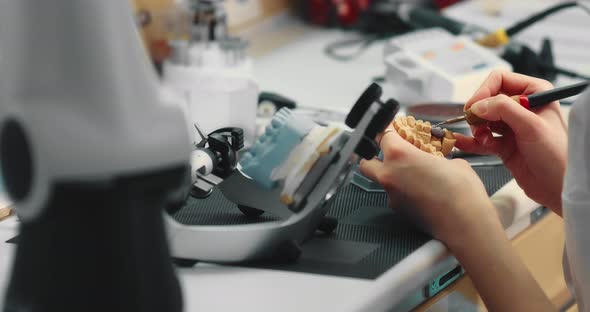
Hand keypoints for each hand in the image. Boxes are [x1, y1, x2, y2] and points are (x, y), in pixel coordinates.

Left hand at [361, 128, 553, 311]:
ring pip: (380, 180)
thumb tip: (434, 159)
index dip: (389, 129)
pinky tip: (420, 190)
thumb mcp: (452, 162)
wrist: (465, 224)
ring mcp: (391, 195)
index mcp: (399, 155)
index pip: (383, 134)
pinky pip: (394, 195)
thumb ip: (435, 156)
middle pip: (367, 161)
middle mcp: (389, 174)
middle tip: (392, 151)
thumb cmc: (462, 191)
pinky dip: (402, 190)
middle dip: (376, 154)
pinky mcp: (398, 210)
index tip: (396, 127)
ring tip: (412, 172)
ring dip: (390, 173)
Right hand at [455, 71, 566, 214]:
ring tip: (482, 138)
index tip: (474, 106)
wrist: (559, 187)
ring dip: (477, 129)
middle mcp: (522, 107)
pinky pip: (482, 139)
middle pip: (488, 100)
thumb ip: (504, 110)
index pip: (500, 80)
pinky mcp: (504, 144)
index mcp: (535, 93)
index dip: (484, 91)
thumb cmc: (558, 155)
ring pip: (482, 119)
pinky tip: (460, 142)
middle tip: (475, 125)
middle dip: (478, 112)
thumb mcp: (532, 126)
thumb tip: (478, 105)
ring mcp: (512, 126)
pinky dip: (471, 141)